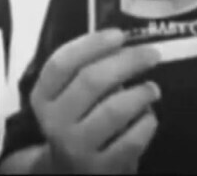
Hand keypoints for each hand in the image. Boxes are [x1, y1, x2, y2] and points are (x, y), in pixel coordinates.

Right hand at [30, 29, 162, 172]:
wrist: (71, 173)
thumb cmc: (79, 123)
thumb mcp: (70, 98)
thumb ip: (88, 70)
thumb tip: (125, 44)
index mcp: (43, 98)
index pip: (61, 63)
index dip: (92, 44)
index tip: (119, 34)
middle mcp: (54, 122)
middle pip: (91, 81)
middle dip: (128, 61)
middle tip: (152, 54)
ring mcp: (76, 148)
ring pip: (113, 110)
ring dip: (140, 93)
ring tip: (153, 89)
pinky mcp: (100, 168)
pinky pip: (131, 139)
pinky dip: (146, 123)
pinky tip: (149, 117)